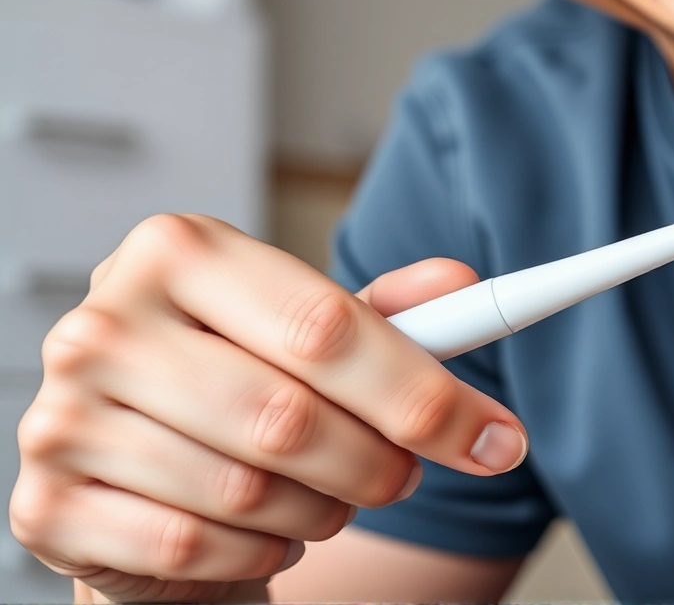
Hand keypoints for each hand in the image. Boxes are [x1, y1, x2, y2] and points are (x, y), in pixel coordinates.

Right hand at [7, 214, 527, 602]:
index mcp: (178, 251)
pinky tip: (260, 529)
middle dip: (377, 464)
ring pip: (247, 490)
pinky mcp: (47, 505)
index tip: (497, 440)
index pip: (328, 326)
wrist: (145, 478)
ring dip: (320, 510)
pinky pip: (191, 546)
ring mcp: (61, 415)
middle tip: (404, 476)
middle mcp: (106, 323)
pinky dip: (254, 551)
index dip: (427, 395)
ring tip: (326, 496)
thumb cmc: (244, 389)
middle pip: (291, 416)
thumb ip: (393, 312)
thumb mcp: (316, 336)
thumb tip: (461, 279)